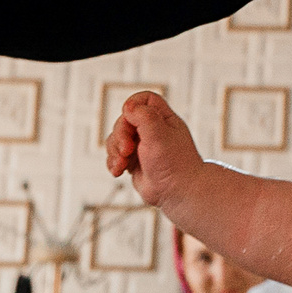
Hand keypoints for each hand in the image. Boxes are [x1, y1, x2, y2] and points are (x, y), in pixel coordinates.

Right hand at [104, 91, 200, 208]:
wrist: (178, 193)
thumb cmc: (174, 163)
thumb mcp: (159, 134)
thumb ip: (144, 116)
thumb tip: (128, 107)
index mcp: (163, 119)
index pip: (145, 100)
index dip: (133, 104)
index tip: (129, 116)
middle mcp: (152, 131)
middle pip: (125, 120)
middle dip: (120, 134)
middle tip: (127, 150)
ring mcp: (141, 146)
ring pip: (116, 138)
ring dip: (114, 150)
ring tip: (121, 165)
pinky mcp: (133, 162)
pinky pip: (114, 155)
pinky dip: (113, 162)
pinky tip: (118, 171)